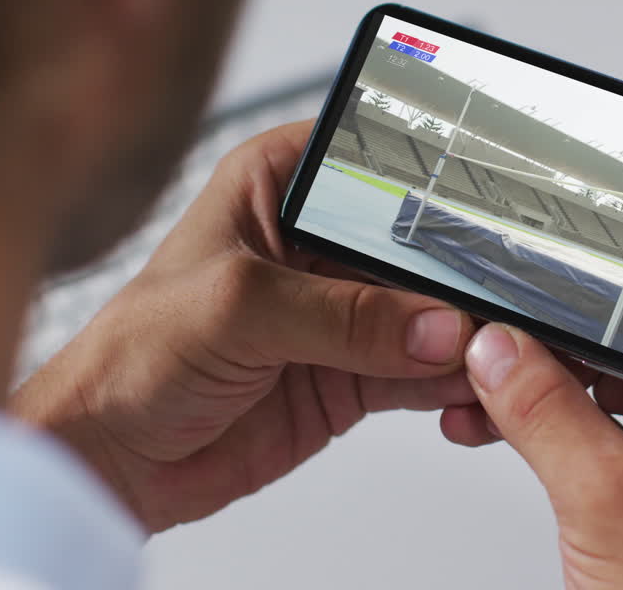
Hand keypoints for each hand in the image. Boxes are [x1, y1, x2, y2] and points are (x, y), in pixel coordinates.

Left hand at [12, 120, 475, 531]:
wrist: (110, 458)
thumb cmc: (131, 356)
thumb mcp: (235, 308)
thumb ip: (340, 316)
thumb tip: (433, 326)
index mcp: (281, 185)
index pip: (381, 163)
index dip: (437, 183)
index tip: (493, 212)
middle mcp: (320, 242)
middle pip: (423, 245)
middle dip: (468, 274)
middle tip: (511, 301)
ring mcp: (342, 312)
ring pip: (433, 314)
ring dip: (471, 337)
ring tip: (503, 354)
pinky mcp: (355, 373)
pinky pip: (424, 373)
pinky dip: (456, 385)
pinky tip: (474, 392)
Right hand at [444, 324, 622, 589]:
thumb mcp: (609, 499)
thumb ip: (548, 415)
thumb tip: (500, 352)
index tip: (568, 272)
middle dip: (570, 341)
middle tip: (514, 334)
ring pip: (616, 381)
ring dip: (551, 383)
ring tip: (497, 383)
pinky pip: (601, 424)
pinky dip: (553, 422)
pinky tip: (506, 423)